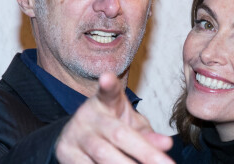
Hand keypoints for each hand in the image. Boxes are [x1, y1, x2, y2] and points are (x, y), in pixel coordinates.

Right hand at [55, 72, 173, 163]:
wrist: (78, 135)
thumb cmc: (111, 126)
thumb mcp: (129, 124)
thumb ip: (146, 134)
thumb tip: (167, 144)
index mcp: (105, 102)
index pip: (108, 91)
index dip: (108, 84)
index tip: (107, 77)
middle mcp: (88, 115)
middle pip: (117, 133)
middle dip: (144, 152)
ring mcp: (75, 134)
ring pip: (102, 155)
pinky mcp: (66, 153)